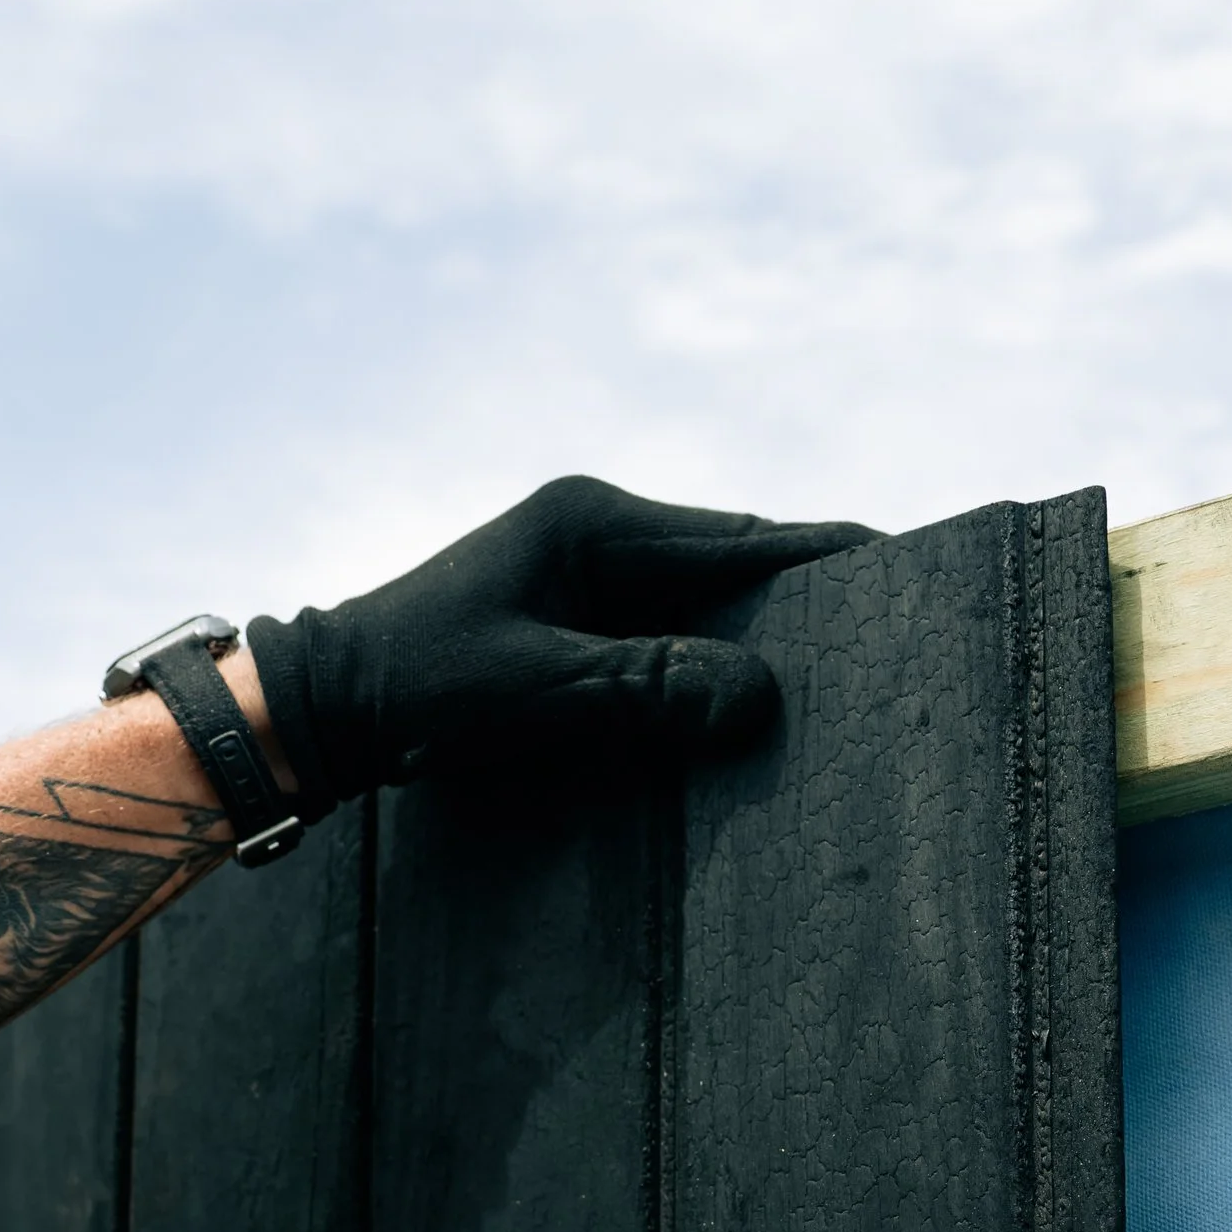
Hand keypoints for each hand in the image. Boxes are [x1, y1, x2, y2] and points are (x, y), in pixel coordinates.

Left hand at [248, 475, 877, 812]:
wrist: (323, 709)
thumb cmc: (416, 692)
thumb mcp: (537, 690)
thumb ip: (648, 686)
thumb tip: (760, 695)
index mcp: (595, 521)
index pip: (744, 536)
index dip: (828, 556)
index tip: (907, 563)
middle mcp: (598, 530)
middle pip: (736, 562)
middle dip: (810, 599)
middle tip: (898, 632)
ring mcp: (585, 570)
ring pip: (706, 600)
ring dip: (762, 635)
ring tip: (848, 670)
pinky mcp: (573, 616)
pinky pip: (668, 632)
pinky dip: (713, 659)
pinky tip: (753, 700)